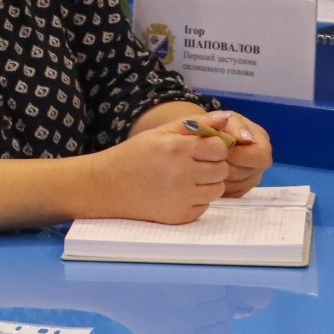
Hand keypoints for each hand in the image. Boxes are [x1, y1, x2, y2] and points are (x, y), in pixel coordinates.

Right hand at [88, 122, 230, 223]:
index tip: (198, 149)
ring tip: (184, 179)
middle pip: (222, 169)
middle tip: (190, 164)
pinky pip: (204, 206)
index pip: (219, 148)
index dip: (212, 147)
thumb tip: (226, 118)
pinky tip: (176, 193)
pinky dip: (196, 199)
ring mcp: (182, 197)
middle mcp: (182, 174)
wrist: (106, 186)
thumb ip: (195, 123)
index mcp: (177, 149)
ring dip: (206, 183)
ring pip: (217, 189)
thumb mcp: (160, 133)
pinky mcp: (181, 215)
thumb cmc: (134, 155)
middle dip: (211, 165)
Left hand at [202, 109, 272, 195]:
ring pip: (239, 185)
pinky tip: (208, 175)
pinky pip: (233, 194)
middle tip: (208, 160)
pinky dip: (218, 186)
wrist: (202, 137)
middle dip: (226, 167)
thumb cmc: (211, 126)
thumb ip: (232, 126)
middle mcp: (261, 161)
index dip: (238, 156)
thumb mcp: (219, 119)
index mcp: (261, 140)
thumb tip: (246, 138)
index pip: (259, 156)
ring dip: (220, 178)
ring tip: (206, 166)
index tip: (219, 152)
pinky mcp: (242, 188)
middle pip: (248, 173)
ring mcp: (253, 176)